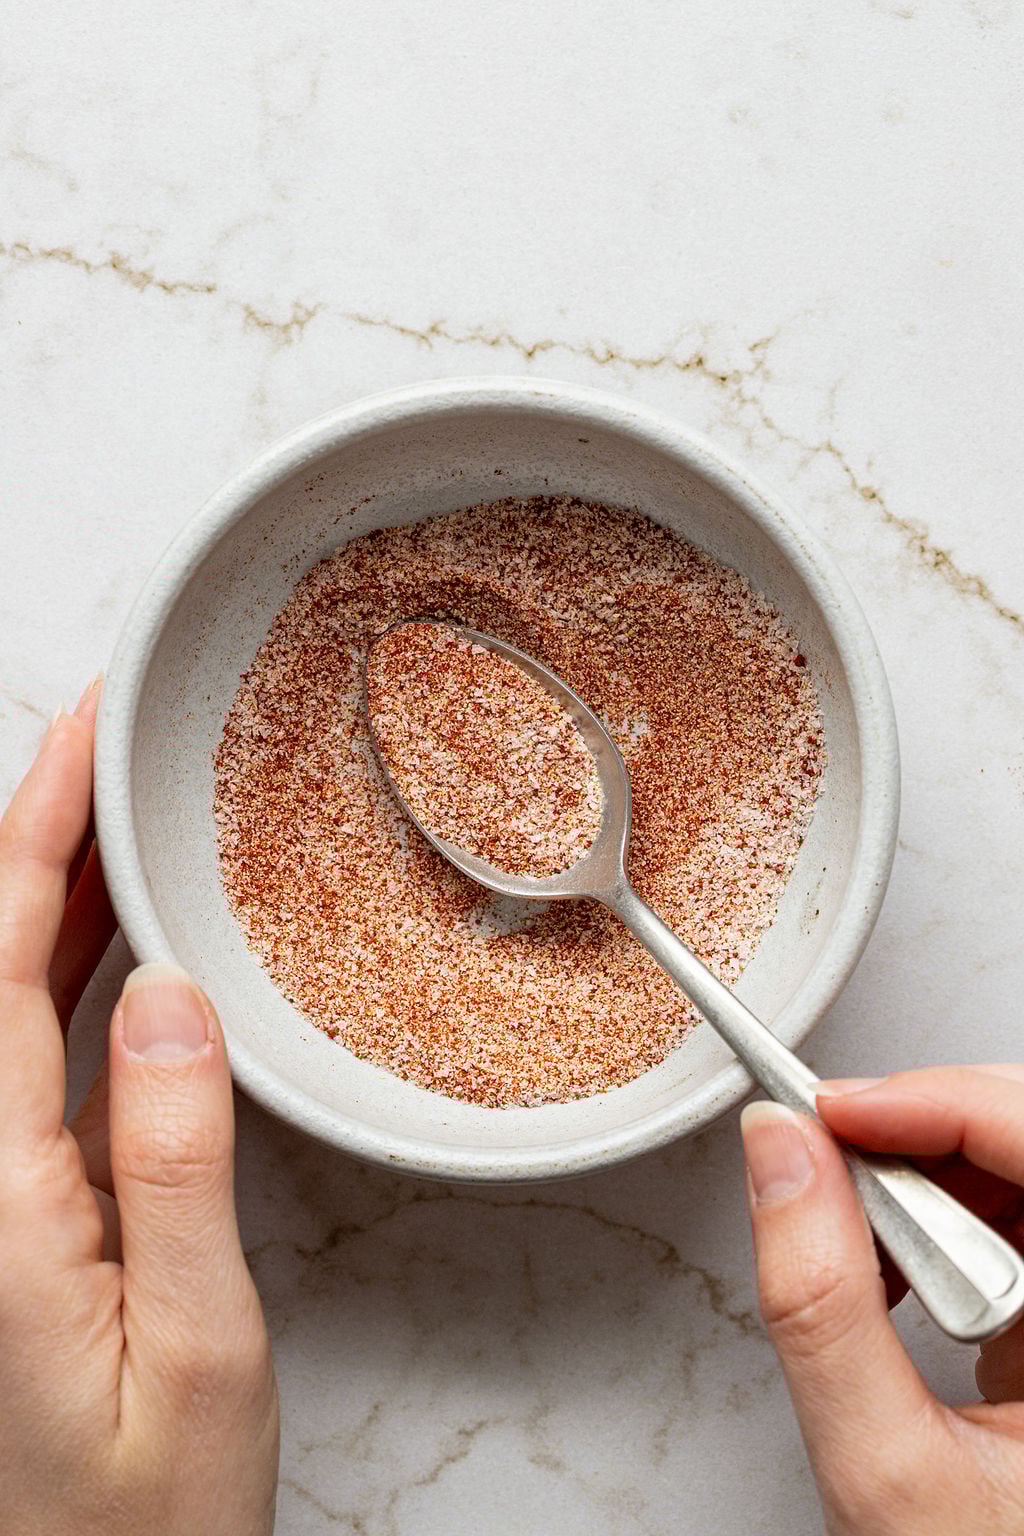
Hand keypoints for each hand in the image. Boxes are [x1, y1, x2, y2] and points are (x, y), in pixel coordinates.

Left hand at [1, 682, 278, 1534]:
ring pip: (13, 1009)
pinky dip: (84, 983)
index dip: (32, 836)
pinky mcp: (28, 1221)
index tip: (77, 737)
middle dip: (41, 835)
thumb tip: (172, 1004)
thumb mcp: (196, 1354)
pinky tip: (129, 948)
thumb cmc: (142, 1527)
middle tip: (107, 739)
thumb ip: (174, 1171)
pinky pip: (49, 1067)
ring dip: (57, 897)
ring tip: (120, 809)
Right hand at [741, 1069, 1023, 1534]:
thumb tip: (779, 1154)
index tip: (832, 1112)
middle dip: (918, 1131)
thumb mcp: (884, 1469)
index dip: (936, 1103)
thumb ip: (822, 1305)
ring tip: (855, 1235)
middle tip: (827, 1159)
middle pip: (1022, 1133)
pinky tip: (889, 1265)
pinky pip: (1005, 1208)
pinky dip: (928, 1214)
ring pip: (1009, 1159)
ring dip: (917, 1174)